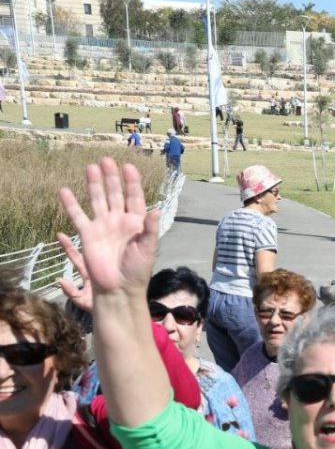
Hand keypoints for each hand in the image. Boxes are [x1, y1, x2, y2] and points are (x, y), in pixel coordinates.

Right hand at [56, 158, 159, 298]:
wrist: (118, 288)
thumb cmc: (137, 270)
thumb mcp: (148, 249)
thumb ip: (150, 229)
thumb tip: (156, 209)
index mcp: (136, 223)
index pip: (135, 197)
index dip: (132, 182)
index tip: (128, 166)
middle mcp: (119, 221)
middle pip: (115, 194)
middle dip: (111, 177)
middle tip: (106, 160)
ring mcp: (103, 226)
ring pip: (97, 200)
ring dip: (94, 184)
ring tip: (91, 166)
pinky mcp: (88, 235)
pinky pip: (78, 215)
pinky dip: (70, 204)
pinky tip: (64, 190)